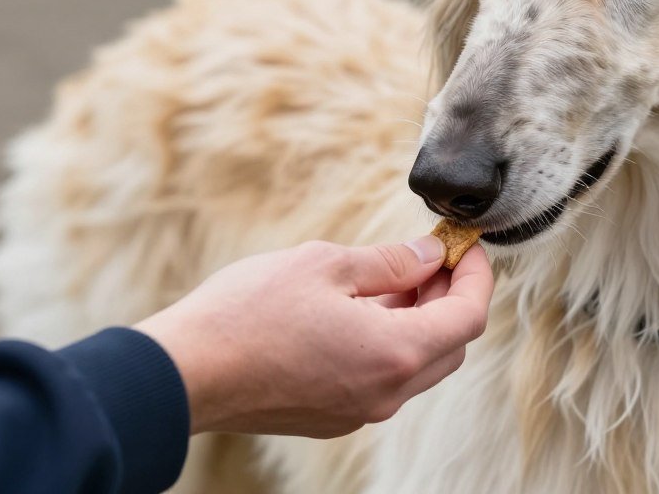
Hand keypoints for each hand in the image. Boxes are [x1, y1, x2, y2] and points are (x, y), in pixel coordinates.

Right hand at [134, 236, 492, 437]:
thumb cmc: (249, 312)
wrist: (183, 374)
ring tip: (395, 274)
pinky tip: (362, 306)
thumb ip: (390, 262)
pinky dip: (389, 339)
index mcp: (394, 354)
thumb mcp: (326, 265)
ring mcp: (358, 411)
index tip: (463, 244)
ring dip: (419, 318)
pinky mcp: (332, 416)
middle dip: (450, 295)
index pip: (468, 317)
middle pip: (449, 344)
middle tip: (430, 256)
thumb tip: (429, 255)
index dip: (475, 275)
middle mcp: (385, 393)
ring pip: (416, 363)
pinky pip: (382, 376)